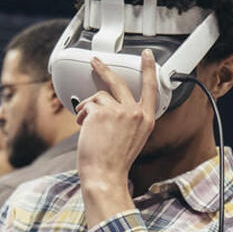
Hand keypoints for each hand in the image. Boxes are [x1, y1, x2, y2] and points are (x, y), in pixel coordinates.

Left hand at [75, 51, 156, 185]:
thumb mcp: (133, 137)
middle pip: (119, 82)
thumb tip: (109, 101)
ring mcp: (119, 111)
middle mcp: (135, 113)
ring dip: (87, 108)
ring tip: (85, 122)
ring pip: (98, 96)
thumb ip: (129, 118)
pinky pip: (87, 105)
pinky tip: (83, 127)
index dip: (148, 69)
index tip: (146, 56)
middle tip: (95, 62)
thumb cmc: (115, 162)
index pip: (151, 88)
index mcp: (146, 119)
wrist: (105, 175)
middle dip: (104, 69)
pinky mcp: (102, 112)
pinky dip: (81, 116)